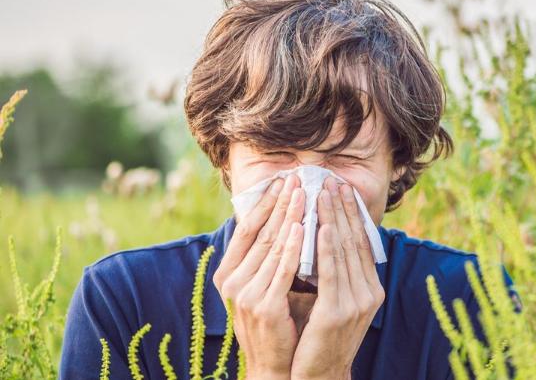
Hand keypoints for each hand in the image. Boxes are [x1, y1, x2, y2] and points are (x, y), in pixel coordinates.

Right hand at [212, 174, 305, 378]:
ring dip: (290, 217)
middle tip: (296, 178)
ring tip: (303, 193)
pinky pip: (283, 270)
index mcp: (228, 273)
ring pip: (273, 247)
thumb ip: (268, 258)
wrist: (275, 365)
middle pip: (260, 233)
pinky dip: (294, 247)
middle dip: (280, 203)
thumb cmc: (275, 321)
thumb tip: (284, 221)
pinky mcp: (264, 307)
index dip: (264, 203)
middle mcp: (232, 281)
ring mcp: (246, 294)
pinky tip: (303, 228)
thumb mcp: (263, 285)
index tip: (281, 180)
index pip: (246, 229)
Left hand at [290, 177, 384, 379]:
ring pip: (344, 252)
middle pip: (356, 242)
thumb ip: (336, 274)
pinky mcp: (338, 313)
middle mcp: (369, 293)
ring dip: (335, 220)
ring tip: (325, 194)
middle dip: (344, 209)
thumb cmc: (320, 338)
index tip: (343, 189)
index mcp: (370, 289)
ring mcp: (356, 303)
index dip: (353, 215)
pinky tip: (324, 227)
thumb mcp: (334, 301)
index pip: (362, 244)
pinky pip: (332, 273)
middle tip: (333, 181)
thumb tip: (327, 239)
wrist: (319, 376)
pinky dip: (328, 248)